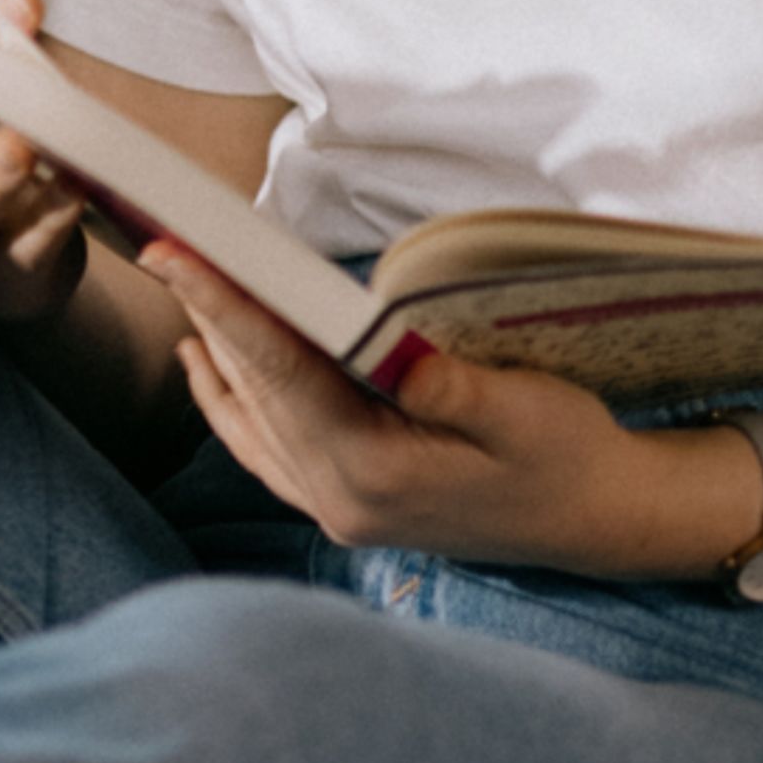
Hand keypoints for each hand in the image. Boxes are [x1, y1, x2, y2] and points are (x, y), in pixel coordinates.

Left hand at [147, 245, 755, 583]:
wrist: (600, 521)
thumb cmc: (571, 458)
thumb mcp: (526, 412)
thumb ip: (449, 387)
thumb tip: (380, 348)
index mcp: (376, 475)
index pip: (281, 376)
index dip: (223, 307)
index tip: (174, 255)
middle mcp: (339, 499)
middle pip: (254, 391)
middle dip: (206, 313)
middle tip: (161, 241)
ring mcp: (336, 508)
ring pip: (249, 420)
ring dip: (214, 349)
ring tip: (178, 280)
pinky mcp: (345, 503)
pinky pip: (263, 449)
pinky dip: (229, 402)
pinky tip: (206, 363)